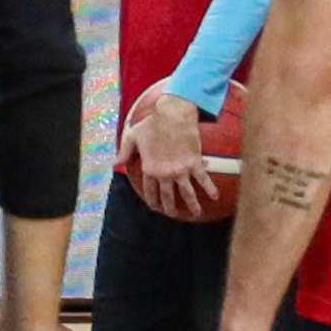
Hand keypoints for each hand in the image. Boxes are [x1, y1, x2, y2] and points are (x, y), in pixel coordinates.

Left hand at [118, 87, 218, 222]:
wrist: (172, 115)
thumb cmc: (152, 124)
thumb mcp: (132, 137)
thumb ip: (124, 152)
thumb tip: (115, 163)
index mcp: (149, 169)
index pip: (150, 190)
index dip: (152, 201)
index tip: (155, 207)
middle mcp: (164, 174)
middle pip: (168, 196)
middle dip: (170, 208)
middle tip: (174, 215)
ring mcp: (180, 170)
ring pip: (187, 193)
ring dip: (192, 205)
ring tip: (196, 214)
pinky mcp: (194, 163)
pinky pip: (203, 179)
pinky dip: (210, 189)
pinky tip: (216, 197)